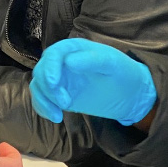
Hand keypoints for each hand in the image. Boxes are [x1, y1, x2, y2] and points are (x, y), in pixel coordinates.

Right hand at [29, 38, 156, 125]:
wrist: (129, 94)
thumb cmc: (123, 73)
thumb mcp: (112, 64)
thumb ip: (93, 60)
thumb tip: (69, 61)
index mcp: (74, 49)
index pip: (54, 54)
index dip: (50, 68)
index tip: (54, 83)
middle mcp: (62, 62)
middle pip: (42, 71)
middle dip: (49, 88)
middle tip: (66, 103)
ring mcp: (60, 79)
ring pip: (38, 87)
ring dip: (44, 101)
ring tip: (59, 116)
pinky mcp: (59, 95)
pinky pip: (42, 100)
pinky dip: (43, 109)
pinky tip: (55, 117)